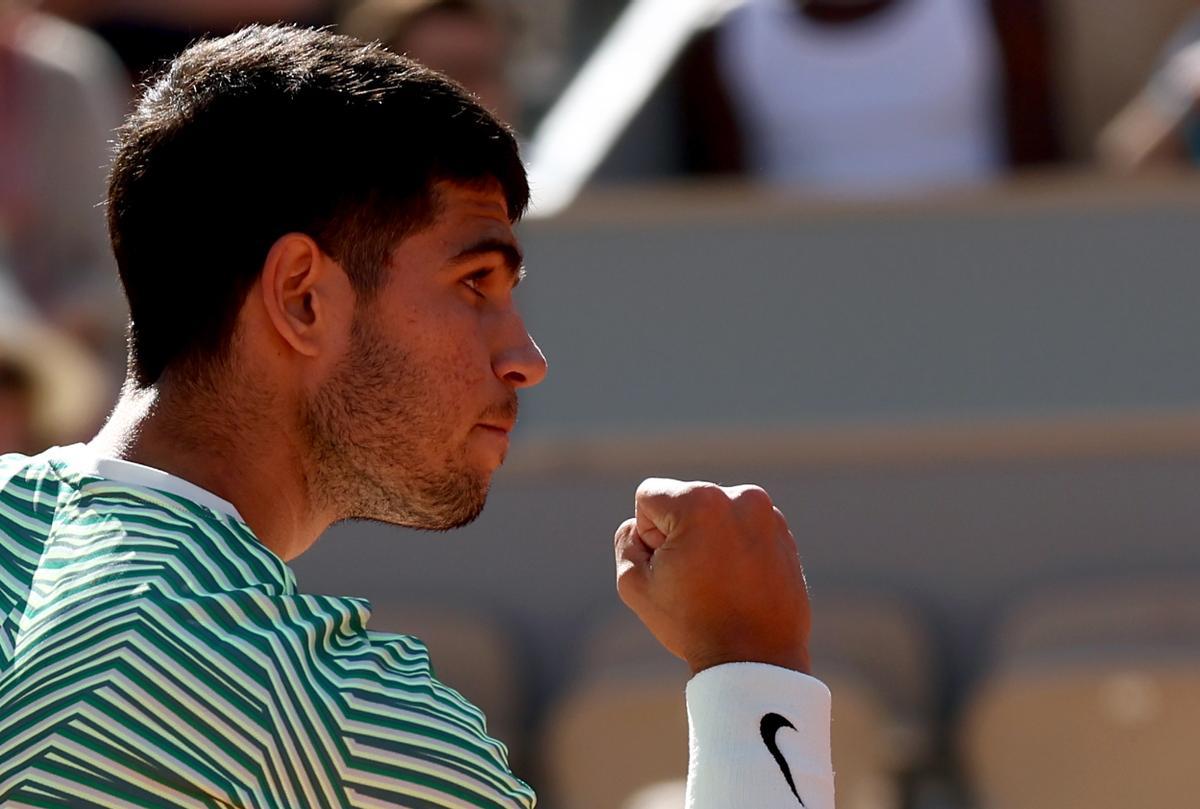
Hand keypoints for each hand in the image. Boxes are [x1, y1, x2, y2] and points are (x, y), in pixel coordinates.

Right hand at [613, 478, 811, 674]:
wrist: (757, 659)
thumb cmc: (693, 624)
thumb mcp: (635, 585)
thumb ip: (626, 541)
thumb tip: (640, 525)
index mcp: (700, 501)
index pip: (649, 497)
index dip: (647, 536)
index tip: (670, 567)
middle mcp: (739, 496)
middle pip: (684, 502)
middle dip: (679, 533)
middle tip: (695, 580)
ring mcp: (767, 513)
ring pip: (713, 514)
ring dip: (707, 538)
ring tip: (719, 583)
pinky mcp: (783, 532)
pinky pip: (741, 527)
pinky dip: (734, 547)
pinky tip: (738, 582)